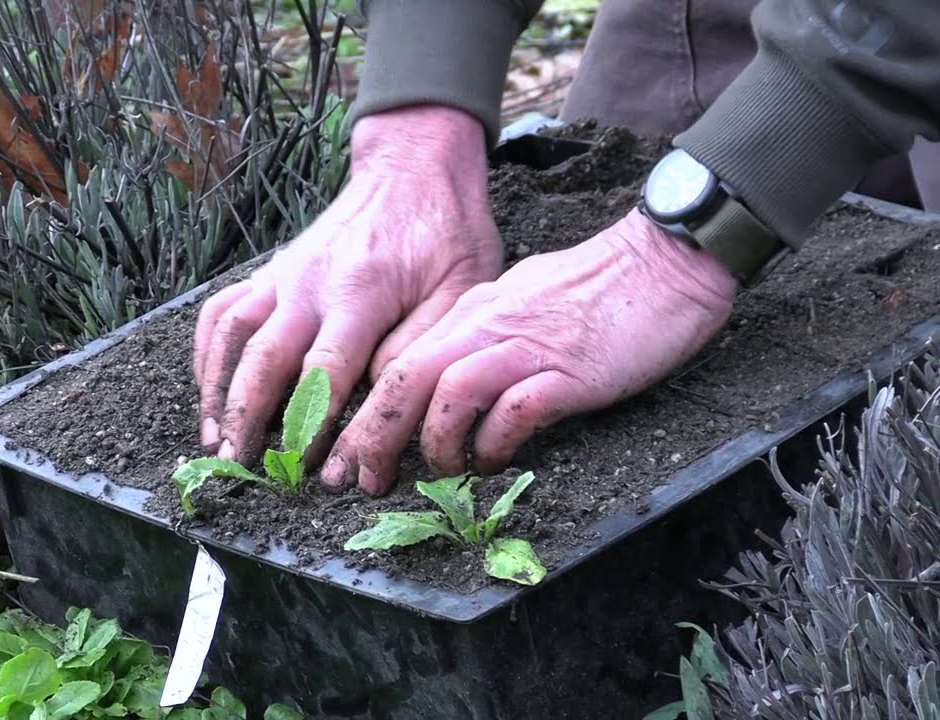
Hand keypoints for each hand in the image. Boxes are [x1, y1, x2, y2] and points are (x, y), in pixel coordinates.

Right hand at [194, 104, 502, 466]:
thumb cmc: (445, 233)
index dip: (312, 426)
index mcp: (360, 293)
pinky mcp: (271, 271)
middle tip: (239, 465)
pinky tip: (207, 386)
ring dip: (216, 389)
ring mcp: (283, 275)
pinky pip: (222, 310)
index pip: (325, 373)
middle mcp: (309, 283)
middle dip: (246, 418)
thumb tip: (380, 402)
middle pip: (263, 359)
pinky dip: (206, 351)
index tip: (308, 470)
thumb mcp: (460, 289)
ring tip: (213, 437)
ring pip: (231, 336)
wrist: (413, 169)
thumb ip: (418, 345)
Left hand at [318, 208, 739, 494]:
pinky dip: (494, 443)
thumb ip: (483, 336)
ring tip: (443, 472)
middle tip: (362, 480)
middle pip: (404, 379)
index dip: (365, 411)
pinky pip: (511, 411)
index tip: (350, 453)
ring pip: (447, 394)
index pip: (398, 361)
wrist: (664, 262)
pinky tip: (495, 462)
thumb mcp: (520, 303)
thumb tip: (454, 384)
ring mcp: (525, 347)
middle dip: (373, 435)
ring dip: (435, 443)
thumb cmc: (599, 289)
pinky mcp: (566, 372)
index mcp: (471, 311)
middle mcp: (485, 326)